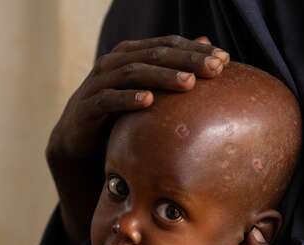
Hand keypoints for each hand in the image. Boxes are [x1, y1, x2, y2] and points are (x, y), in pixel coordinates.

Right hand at [47, 35, 229, 159]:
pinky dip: (128, 98)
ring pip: (134, 72)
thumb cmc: (119, 114)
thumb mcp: (148, 90)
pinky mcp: (87, 105)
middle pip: (154, 55)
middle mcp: (113, 62)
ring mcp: (98, 82)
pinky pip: (109, 99)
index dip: (195, 50)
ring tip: (188, 83)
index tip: (224, 60)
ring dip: (163, 77)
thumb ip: (172, 67)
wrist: (79, 140)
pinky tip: (149, 101)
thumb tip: (208, 46)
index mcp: (130, 54)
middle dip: (186, 61)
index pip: (167, 45)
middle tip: (214, 69)